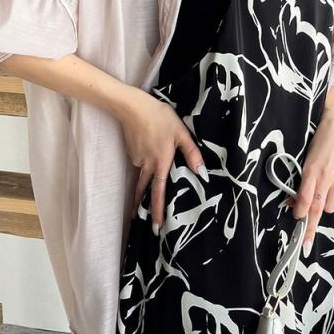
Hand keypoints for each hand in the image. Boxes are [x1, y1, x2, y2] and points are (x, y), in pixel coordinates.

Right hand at [117, 88, 208, 234]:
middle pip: (145, 190)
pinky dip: (144, 164)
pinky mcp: (132, 152)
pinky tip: (148, 152)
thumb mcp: (181, 133)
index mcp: (161, 163)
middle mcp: (146, 165)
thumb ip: (192, 153)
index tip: (157, 226)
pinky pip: (139, 163)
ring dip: (142, 188)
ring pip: (142, 176)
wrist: (132, 107)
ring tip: (145, 196)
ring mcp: (137, 159)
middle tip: (147, 224)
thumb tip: (202, 173)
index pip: (159, 192)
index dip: (158, 210)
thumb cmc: (160, 118)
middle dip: (144, 208)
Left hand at [288, 104, 333, 257]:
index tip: (296, 222)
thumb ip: (300, 181)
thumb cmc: (318, 139)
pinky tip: (331, 185)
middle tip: (305, 244)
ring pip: (329, 206)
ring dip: (322, 205)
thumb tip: (293, 200)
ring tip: (319, 194)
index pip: (305, 199)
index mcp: (312, 170)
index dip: (300, 213)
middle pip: (317, 209)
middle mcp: (328, 176)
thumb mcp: (303, 158)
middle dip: (310, 228)